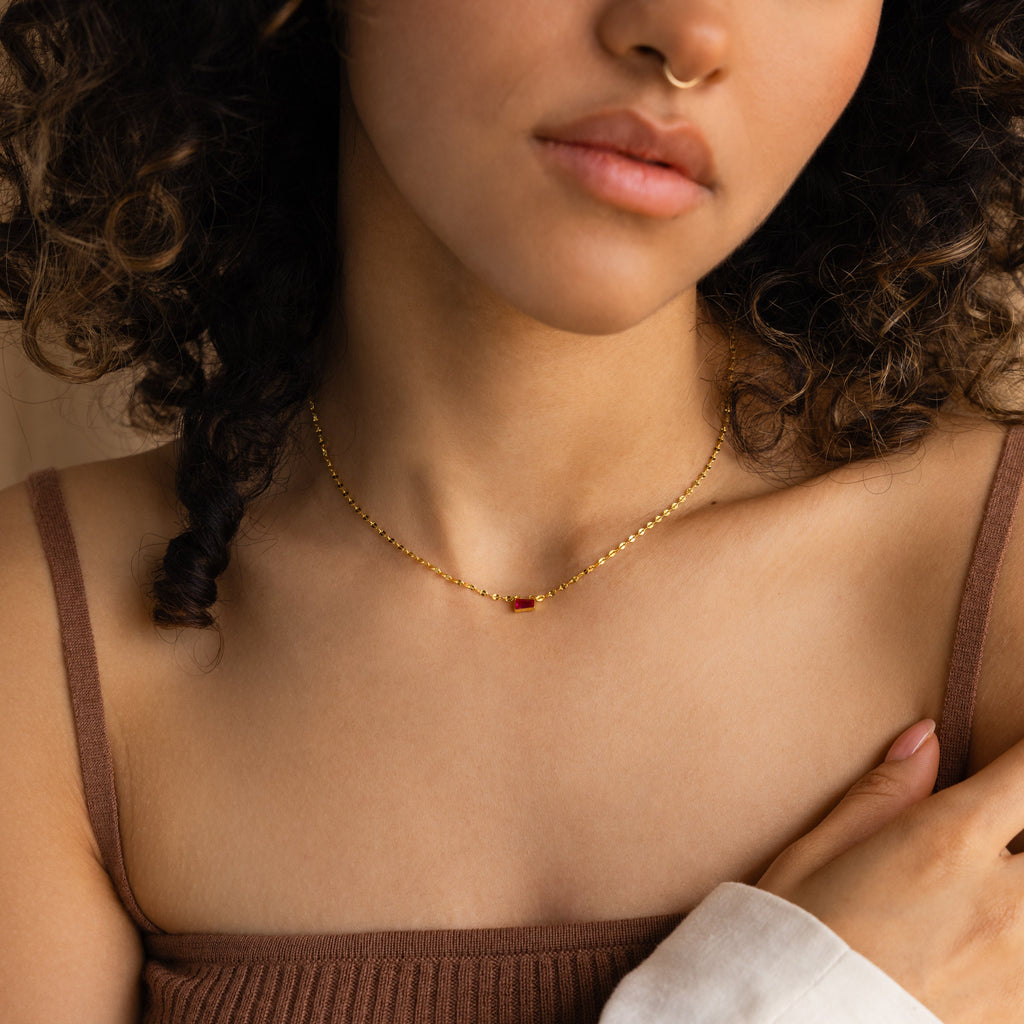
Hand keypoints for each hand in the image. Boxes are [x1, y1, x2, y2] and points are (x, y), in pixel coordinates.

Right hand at [758, 720, 1023, 1023]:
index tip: (1012, 756)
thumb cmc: (795, 941)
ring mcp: (1022, 968)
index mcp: (947, 843)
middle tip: (998, 828)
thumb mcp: (820, 852)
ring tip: (988, 885)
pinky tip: (991, 937)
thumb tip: (925, 739)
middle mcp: (1004, 903)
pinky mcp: (1018, 1013)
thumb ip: (884, 794)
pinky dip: (1017, 941)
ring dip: (1021, 878)